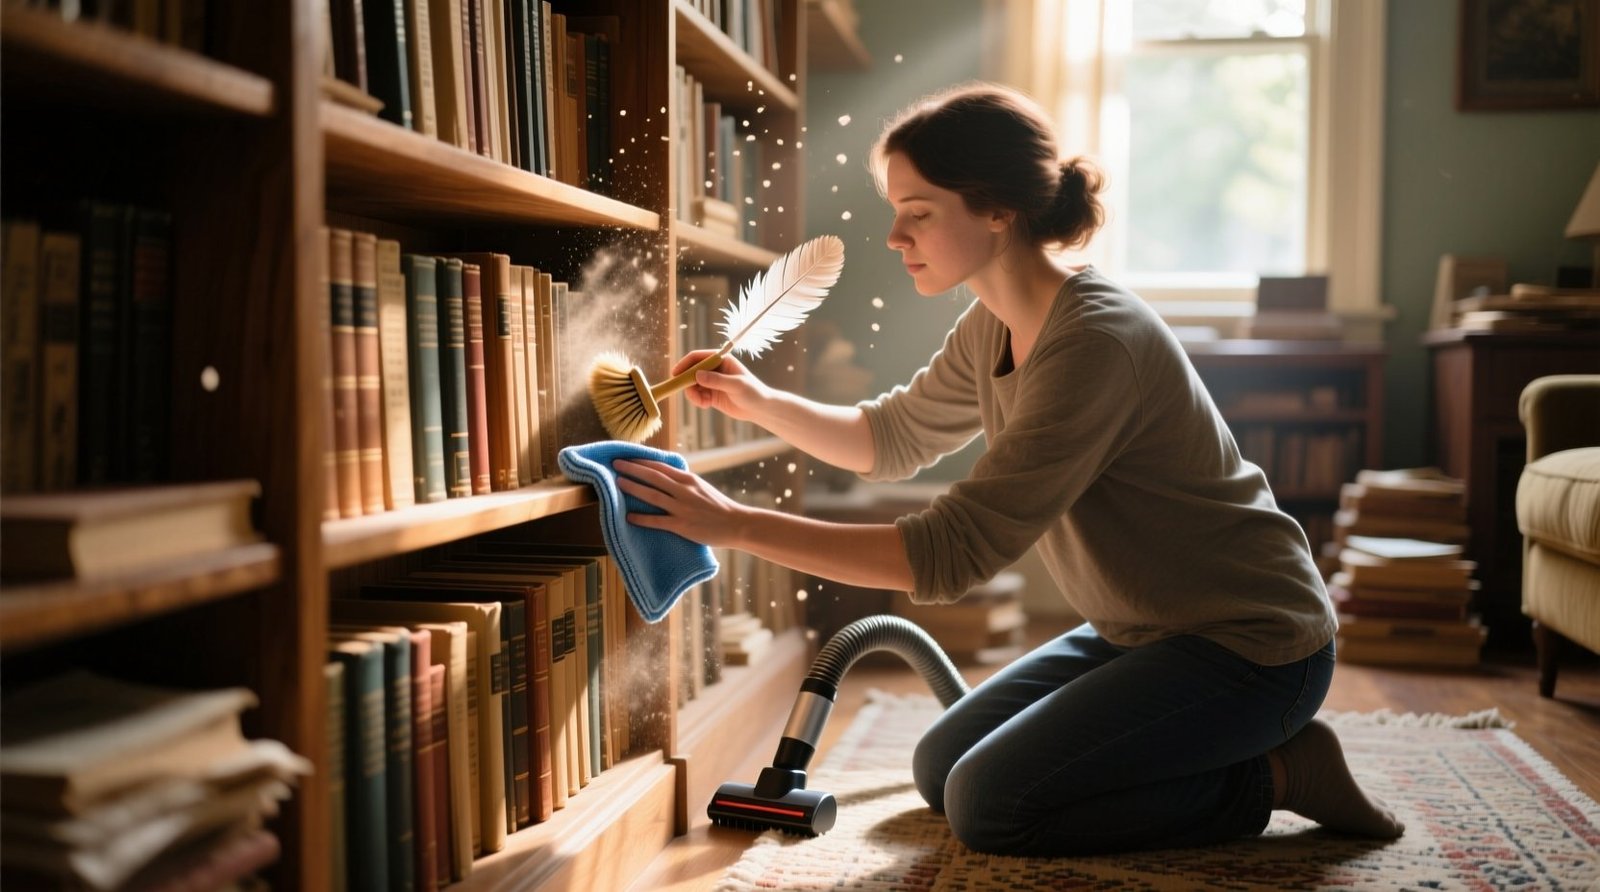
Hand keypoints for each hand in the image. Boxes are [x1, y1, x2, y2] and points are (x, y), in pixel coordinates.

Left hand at [613, 459, 750, 547]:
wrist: (737, 523)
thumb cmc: (719, 506)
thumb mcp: (702, 487)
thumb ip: (684, 483)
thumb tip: (666, 477)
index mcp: (689, 479)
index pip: (661, 466)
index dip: (642, 461)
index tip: (627, 457)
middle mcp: (684, 490)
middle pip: (653, 476)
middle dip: (632, 469)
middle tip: (614, 464)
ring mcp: (682, 507)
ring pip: (652, 494)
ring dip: (633, 488)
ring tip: (617, 483)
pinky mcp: (682, 525)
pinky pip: (657, 521)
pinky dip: (642, 518)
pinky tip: (629, 517)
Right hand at [671, 350, 772, 422]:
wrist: (760, 409)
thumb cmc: (752, 392)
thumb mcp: (736, 385)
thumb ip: (717, 380)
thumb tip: (697, 375)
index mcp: (722, 360)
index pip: (698, 357)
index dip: (685, 364)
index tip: (676, 374)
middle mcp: (715, 369)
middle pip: (691, 371)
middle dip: (687, 382)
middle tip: (690, 394)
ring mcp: (712, 381)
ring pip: (692, 385)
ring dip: (693, 394)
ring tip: (703, 403)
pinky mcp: (711, 394)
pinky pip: (697, 395)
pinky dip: (697, 400)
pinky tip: (706, 405)